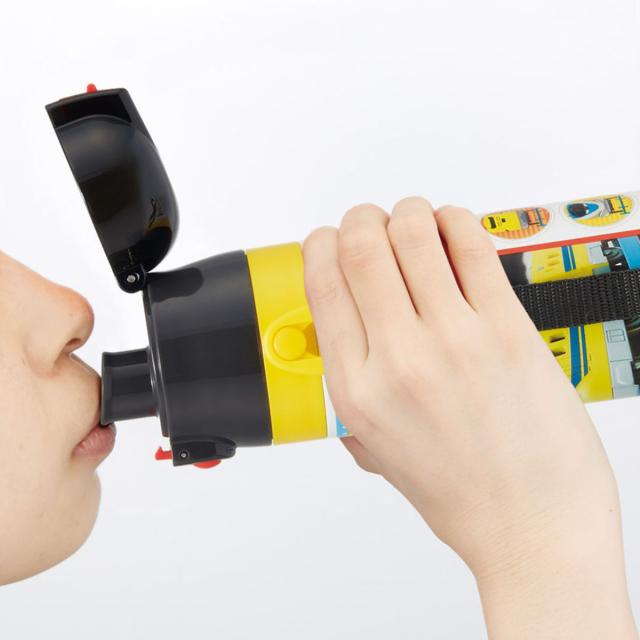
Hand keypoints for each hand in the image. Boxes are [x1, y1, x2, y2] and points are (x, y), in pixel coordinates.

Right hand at [302, 197, 637, 638]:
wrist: (531, 526)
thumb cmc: (460, 493)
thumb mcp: (378, 449)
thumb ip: (353, 390)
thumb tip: (345, 336)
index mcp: (357, 391)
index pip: (321, 284)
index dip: (320, 246)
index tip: (328, 242)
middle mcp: (399, 359)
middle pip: (360, 246)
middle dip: (360, 219)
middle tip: (370, 224)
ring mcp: (455, 340)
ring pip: (414, 232)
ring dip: (407, 213)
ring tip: (414, 223)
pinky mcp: (507, 329)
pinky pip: (472, 245)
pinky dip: (455, 221)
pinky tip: (453, 229)